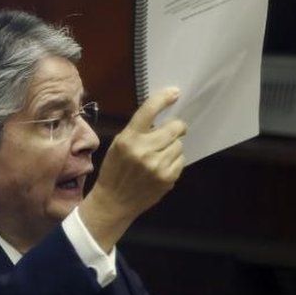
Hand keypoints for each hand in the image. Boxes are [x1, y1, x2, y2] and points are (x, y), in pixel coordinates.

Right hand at [79, 88, 186, 251]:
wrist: (114, 202)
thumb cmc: (115, 170)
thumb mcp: (119, 145)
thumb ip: (138, 131)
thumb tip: (162, 118)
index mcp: (128, 138)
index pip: (148, 110)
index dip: (163, 98)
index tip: (175, 92)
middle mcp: (144, 150)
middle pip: (174, 128)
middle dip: (176, 127)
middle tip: (174, 130)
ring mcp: (157, 165)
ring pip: (179, 144)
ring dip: (173, 146)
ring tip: (160, 154)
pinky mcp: (167, 178)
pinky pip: (181, 160)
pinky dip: (175, 160)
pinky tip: (162, 167)